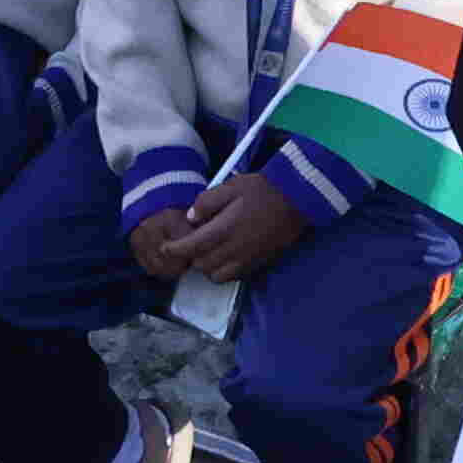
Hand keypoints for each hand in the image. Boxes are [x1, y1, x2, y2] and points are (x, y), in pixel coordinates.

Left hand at [141, 177, 313, 288]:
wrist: (296, 200)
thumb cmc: (262, 190)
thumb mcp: (231, 186)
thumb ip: (207, 202)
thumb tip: (190, 218)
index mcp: (225, 229)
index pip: (192, 247)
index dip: (175, 250)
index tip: (165, 248)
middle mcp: (234, 249)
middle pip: (202, 265)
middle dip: (191, 257)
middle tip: (188, 244)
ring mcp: (247, 259)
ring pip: (216, 275)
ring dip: (206, 266)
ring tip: (206, 252)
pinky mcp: (258, 263)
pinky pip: (234, 276)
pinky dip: (223, 271)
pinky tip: (223, 257)